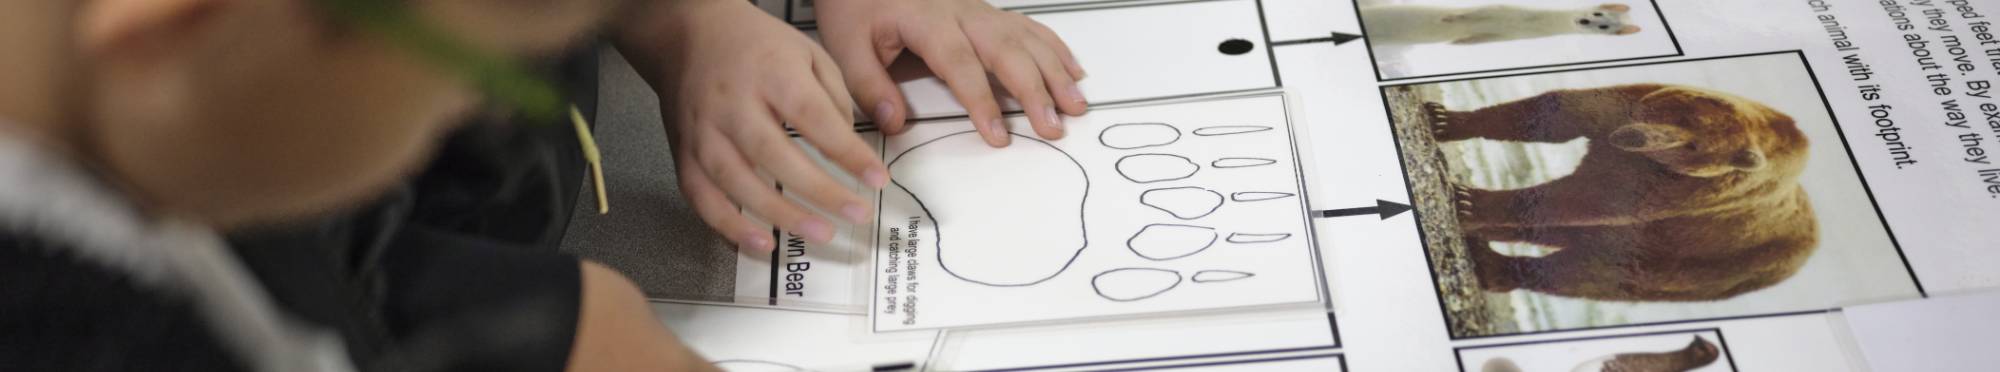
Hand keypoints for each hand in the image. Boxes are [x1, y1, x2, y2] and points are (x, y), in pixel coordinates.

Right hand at [616, 0, 884, 251]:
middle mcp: (732, 103)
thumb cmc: (757, 48)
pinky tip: (761, 243)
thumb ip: (834, 100)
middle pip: (774, 154)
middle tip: (856, 214)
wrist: (690, 36)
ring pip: (737, 182)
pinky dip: (729, 226)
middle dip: (819, 190)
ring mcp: (703, 131)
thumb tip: (850, 152)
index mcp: (770, 72)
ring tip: (820, 233)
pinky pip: (703, 197)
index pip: (813, 116)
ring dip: (780, 214)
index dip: (847, 152)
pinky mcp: (684, 153)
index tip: (877, 179)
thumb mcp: (808, 54)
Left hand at [817, 0, 1088, 145]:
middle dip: (1035, 89)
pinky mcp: (986, 13)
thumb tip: (895, 122)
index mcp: (926, 20)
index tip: (998, 134)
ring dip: (1055, 71)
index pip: (960, 63)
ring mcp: (979, 10)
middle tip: (1054, 125)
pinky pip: (1029, 27)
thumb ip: (869, 86)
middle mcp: (961, 12)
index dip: (982, 100)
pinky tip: (1073, 69)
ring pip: (1026, 38)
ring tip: (1076, 104)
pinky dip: (1055, 48)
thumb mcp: (846, 46)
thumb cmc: (857, 8)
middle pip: (1007, 50)